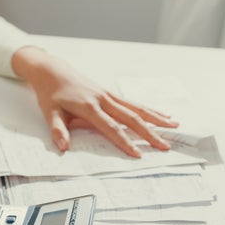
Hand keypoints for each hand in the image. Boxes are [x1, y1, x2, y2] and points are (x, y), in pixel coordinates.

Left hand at [11, 46, 178, 157]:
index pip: (111, 128)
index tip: (138, 154)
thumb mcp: (50, 112)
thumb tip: (63, 147)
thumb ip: (58, 130)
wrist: (51, 70)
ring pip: (137, 108)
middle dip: (150, 133)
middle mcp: (103, 100)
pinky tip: (162, 114)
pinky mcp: (110, 93)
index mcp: (89, 107)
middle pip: (131, 118)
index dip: (125, 142)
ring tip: (174, 126)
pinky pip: (133, 103)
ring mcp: (108, 95)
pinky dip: (149, 109)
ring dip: (156, 118)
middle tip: (165, 146)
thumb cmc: (50, 93)